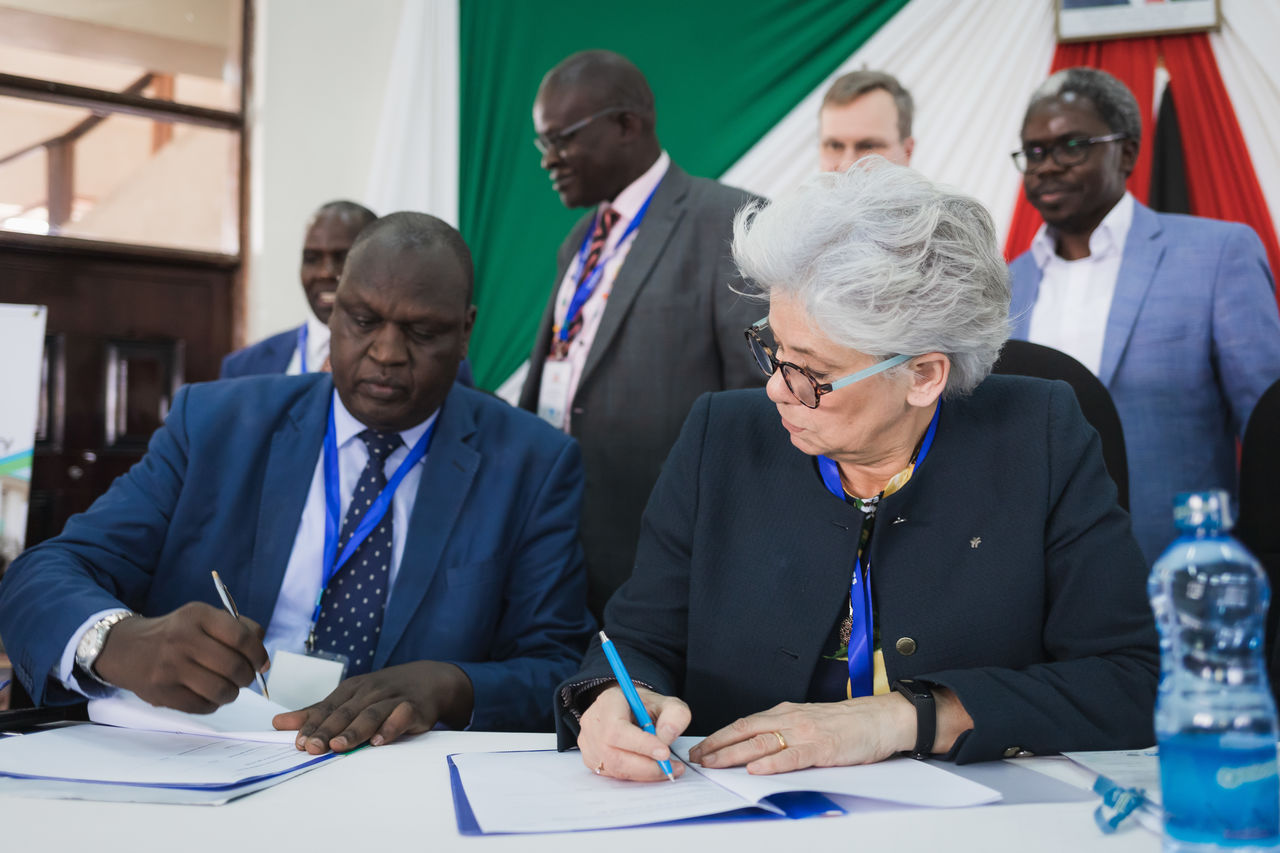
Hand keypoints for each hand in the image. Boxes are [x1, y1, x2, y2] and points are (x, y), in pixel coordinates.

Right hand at [93, 601, 267, 713]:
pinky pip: (202, 706)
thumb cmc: (177, 633)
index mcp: (197, 615)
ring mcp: (170, 668)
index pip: (242, 638)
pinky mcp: (162, 692)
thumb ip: (238, 629)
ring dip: (232, 693)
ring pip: (221, 690)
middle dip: (247, 676)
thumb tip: (263, 660)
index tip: (261, 663)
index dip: (258, 654)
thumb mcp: (203, 618)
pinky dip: (213, 704)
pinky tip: (208, 694)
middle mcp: (182, 639)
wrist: (126, 649)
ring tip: (228, 687)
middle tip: (244, 677)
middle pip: (234, 666)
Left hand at [272, 660, 473, 754]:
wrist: (430, 680)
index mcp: (351, 689)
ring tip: (339, 746)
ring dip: (354, 730)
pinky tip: (379, 741)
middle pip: (345, 711)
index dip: (312, 724)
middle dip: (327, 730)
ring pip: (370, 714)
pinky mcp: (414, 707)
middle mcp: (369, 691)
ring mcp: (392, 698)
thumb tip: (279, 723)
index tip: (298, 743)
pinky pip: (401, 716)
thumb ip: (317, 713)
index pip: (327, 708)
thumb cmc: (384, 692)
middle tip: (312, 748)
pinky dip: (390, 727)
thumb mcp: (350, 698)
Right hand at [577, 685, 689, 780]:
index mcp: (608, 702)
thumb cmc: (645, 706)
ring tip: (667, 769)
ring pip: (614, 768)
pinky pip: (613, 774)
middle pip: (614, 753)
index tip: (665, 753)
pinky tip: (651, 769)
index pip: (617, 729)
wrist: (628, 709)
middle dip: (646, 766)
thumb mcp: (666, 703)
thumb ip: (674, 716)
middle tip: (672, 768)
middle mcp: (593, 723)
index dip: (641, 745)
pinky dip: (635, 775)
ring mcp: (589, 743)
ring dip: (644, 773)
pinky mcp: (591, 759)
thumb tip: (666, 738)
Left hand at [688, 695, 915, 774]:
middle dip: (718, 746)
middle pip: (746, 732)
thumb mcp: (809, 721)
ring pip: (762, 743)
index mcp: (786, 713)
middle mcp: (791, 719)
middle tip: (697, 759)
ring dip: (734, 754)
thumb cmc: (847, 724)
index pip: (745, 723)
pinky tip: (756, 770)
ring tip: (714, 764)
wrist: (881, 719)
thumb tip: (758, 749)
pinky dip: (772, 763)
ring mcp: (806, 733)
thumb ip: (786, 731)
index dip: (720, 736)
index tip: (701, 748)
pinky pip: (793, 756)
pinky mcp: (823, 748)